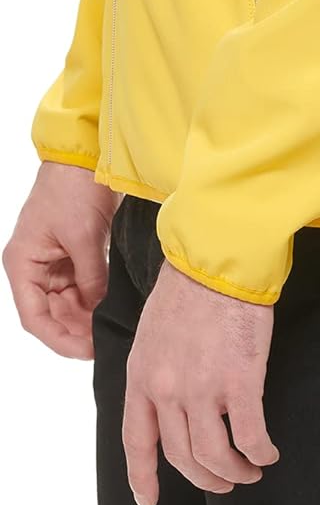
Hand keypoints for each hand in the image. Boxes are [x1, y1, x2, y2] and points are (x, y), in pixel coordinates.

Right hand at [2, 162, 120, 359]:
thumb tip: (100, 311)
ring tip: (109, 328)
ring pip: (67, 303)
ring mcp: (53, 261)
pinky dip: (94, 299)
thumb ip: (92, 279)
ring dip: (86, 317)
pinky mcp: (73, 253)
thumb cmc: (74, 188)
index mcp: (22, 263)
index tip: (85, 351)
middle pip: (51, 314)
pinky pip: (81, 286)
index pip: (34, 317)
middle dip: (76, 330)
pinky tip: (111, 309)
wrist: (87, 153)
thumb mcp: (84, 237)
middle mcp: (34, 266)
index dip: (58, 339)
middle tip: (104, 342)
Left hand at [123, 258, 279, 504]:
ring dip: (234, 471)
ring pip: (214, 456)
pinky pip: (250, 436)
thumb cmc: (190, 284)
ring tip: (250, 469)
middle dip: (205, 478)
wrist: (218, 256)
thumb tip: (175, 397)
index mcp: (141, 374)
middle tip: (225, 479)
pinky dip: (260, 451)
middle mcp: (166, 389)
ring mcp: (202, 389)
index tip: (148, 499)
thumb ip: (158, 368)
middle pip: (182, 457)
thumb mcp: (154, 330)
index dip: (141, 476)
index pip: (136, 439)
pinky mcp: (240, 382)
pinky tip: (269, 451)